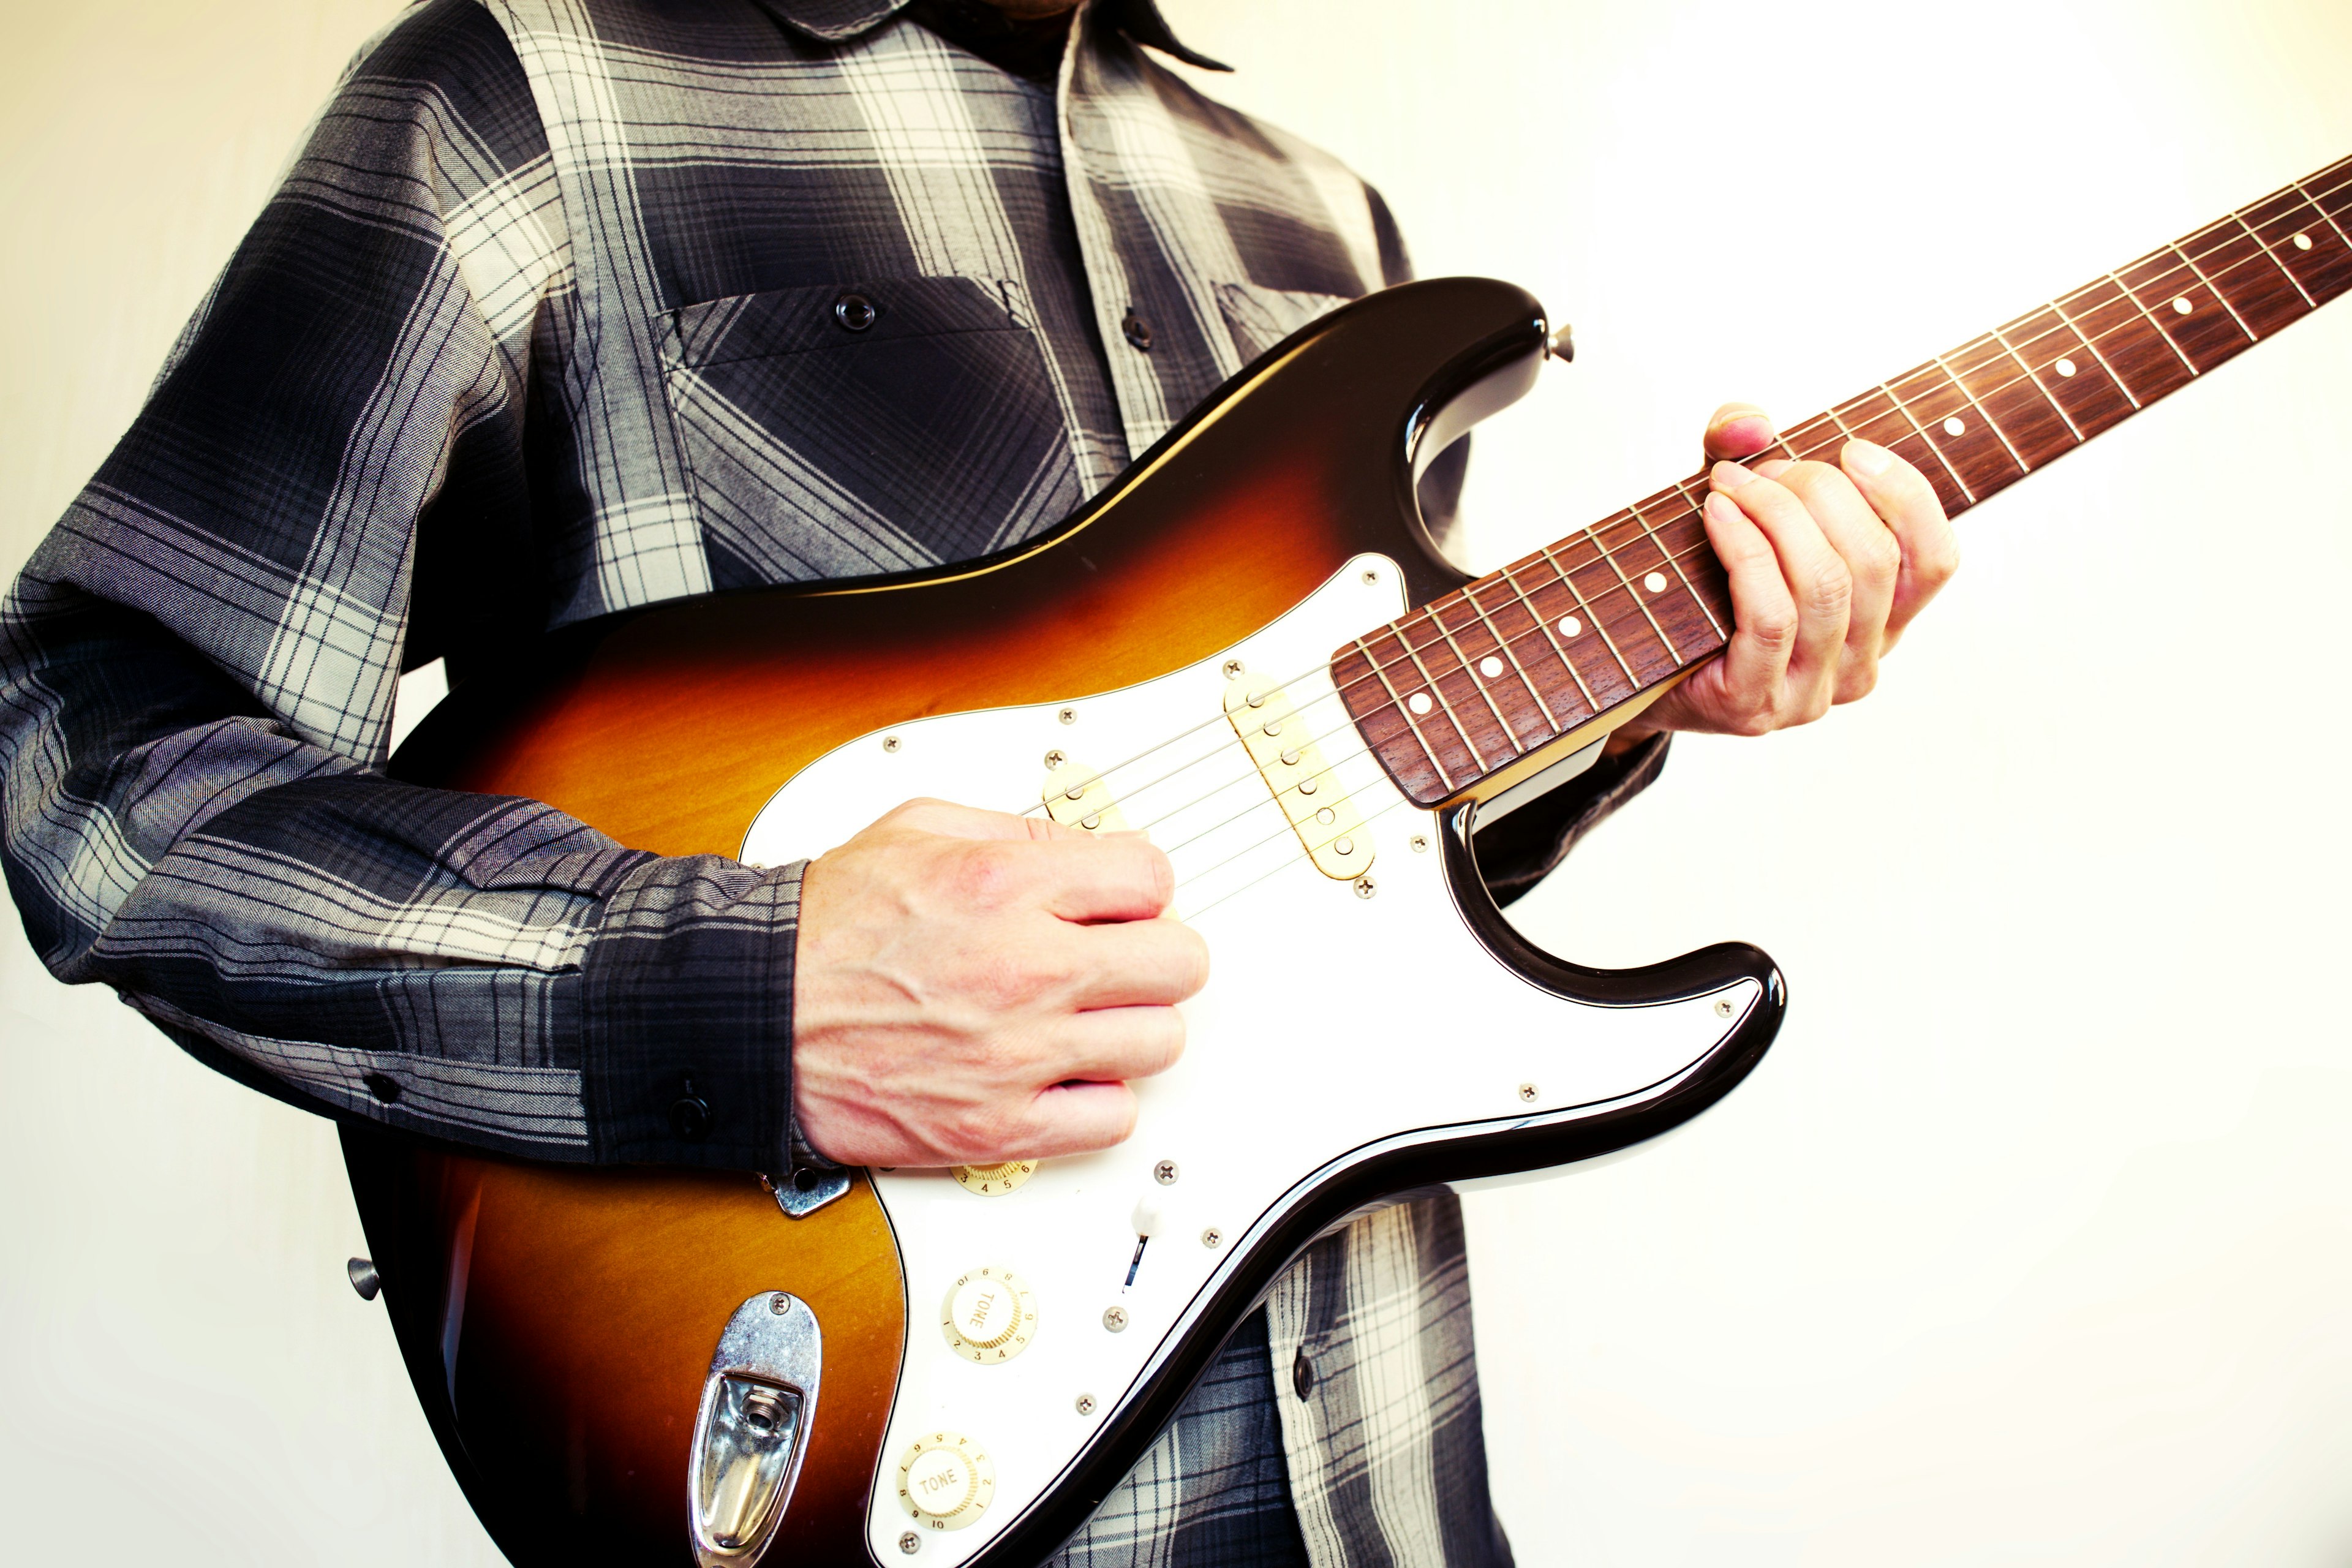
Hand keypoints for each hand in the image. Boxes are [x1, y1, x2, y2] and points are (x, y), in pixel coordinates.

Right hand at [791, 798, 1208, 1166]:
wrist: (753, 1016)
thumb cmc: (823, 929)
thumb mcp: (915, 829)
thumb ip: (1013, 830)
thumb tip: (1082, 848)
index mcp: (1005, 886)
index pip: (1150, 878)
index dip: (1138, 888)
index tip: (1118, 902)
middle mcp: (1022, 969)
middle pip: (1177, 963)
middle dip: (1153, 954)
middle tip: (1118, 958)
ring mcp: (1017, 1054)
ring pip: (1158, 1042)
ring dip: (1131, 1028)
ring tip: (1086, 1018)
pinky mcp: (998, 1126)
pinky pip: (1113, 1118)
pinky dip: (1097, 1099)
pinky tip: (1062, 1073)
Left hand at [1616, 403, 1958, 742]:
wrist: (1636, 667)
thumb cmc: (1700, 585)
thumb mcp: (1738, 508)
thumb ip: (1749, 454)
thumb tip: (1752, 424)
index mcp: (1884, 622)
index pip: (1935, 560)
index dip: (1906, 497)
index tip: (1853, 450)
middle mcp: (1860, 665)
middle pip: (1873, 560)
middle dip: (1818, 492)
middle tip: (1760, 470)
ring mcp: (1811, 694)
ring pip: (1825, 585)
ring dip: (1777, 514)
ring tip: (1729, 484)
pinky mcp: (1755, 705)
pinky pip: (1772, 617)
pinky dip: (1745, 551)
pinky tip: (1716, 515)